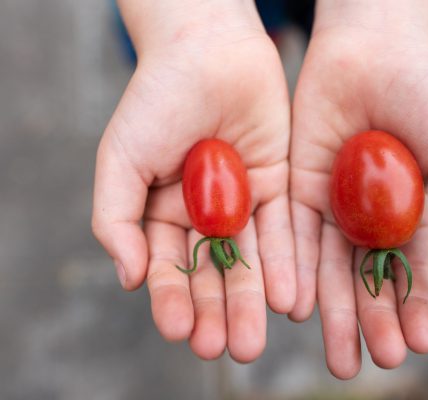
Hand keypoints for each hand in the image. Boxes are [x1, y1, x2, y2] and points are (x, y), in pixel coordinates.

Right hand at [92, 0, 294, 362]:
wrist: (209, 50)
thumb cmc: (157, 99)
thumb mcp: (120, 158)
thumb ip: (117, 220)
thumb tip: (129, 279)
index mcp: (163, 212)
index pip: (168, 267)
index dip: (173, 300)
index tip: (181, 331)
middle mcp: (205, 215)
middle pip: (212, 273)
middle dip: (219, 312)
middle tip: (229, 349)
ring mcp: (244, 202)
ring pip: (250, 260)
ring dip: (253, 301)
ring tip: (255, 340)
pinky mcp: (280, 185)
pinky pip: (284, 232)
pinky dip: (285, 265)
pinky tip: (288, 300)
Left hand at [289, 1, 427, 377]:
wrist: (373, 50)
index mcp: (410, 214)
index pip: (413, 272)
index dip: (418, 308)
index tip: (420, 343)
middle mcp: (367, 217)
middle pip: (368, 281)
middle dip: (373, 323)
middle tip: (376, 363)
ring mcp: (331, 205)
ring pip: (329, 270)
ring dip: (334, 314)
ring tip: (341, 357)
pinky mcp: (296, 189)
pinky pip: (296, 238)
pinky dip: (298, 274)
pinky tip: (301, 309)